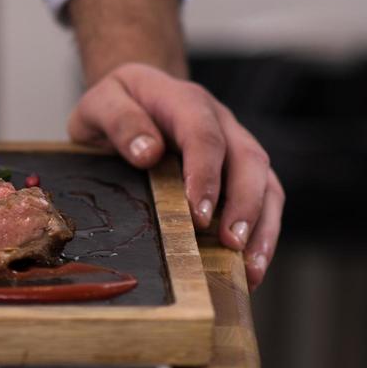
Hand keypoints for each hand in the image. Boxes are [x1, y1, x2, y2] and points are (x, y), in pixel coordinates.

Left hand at [67, 63, 282, 288]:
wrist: (131, 99)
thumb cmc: (115, 104)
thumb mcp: (100, 104)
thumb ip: (120, 121)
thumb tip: (148, 153)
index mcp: (184, 101)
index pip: (204, 135)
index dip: (206, 175)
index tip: (198, 214)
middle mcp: (220, 121)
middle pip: (248, 159)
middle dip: (244, 205)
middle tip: (231, 243)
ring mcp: (236, 145)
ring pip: (267, 182)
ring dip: (263, 225)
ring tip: (251, 267)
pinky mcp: (241, 170)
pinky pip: (266, 199)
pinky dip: (264, 233)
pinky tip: (252, 268)